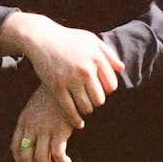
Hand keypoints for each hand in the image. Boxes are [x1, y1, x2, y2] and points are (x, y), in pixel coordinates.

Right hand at [0, 13, 122, 127]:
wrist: (42, 38)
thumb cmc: (69, 39)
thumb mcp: (91, 40)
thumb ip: (108, 53)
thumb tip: (121, 69)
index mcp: (96, 58)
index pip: (111, 85)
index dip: (107, 90)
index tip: (101, 89)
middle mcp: (85, 70)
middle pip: (100, 98)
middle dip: (97, 101)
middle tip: (91, 99)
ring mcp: (70, 79)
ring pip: (86, 106)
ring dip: (87, 109)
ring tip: (83, 105)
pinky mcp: (56, 87)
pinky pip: (70, 110)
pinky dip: (76, 120)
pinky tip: (78, 123)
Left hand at [11, 86, 75, 161]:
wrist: (66, 81)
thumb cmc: (52, 96)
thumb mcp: (35, 108)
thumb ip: (32, 124)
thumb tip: (33, 143)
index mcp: (23, 121)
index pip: (16, 148)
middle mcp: (31, 127)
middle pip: (26, 158)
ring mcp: (45, 128)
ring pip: (41, 159)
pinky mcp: (60, 129)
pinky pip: (57, 153)